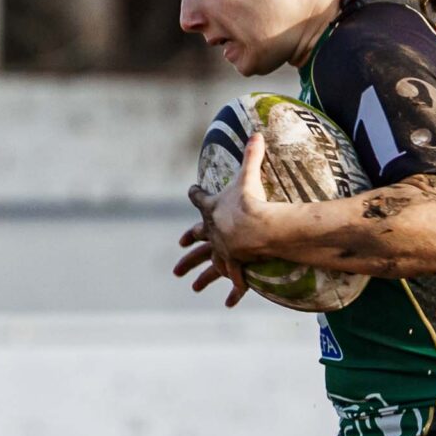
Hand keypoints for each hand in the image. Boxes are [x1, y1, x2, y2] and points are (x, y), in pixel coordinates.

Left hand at [172, 132, 282, 306]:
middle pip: (196, 241)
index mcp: (212, 210)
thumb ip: (252, 155)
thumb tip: (257, 132)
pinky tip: (227, 303)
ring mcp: (223, 250)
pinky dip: (232, 292)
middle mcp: (213, 232)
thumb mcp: (249, 175)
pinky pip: (234, 281)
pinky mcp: (236, 264)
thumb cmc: (249, 200)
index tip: (192, 191)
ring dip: (200, 276)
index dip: (196, 195)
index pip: (200, 199)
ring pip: (209, 265)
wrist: (255, 226)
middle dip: (187, 249)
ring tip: (191, 287)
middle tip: (178, 256)